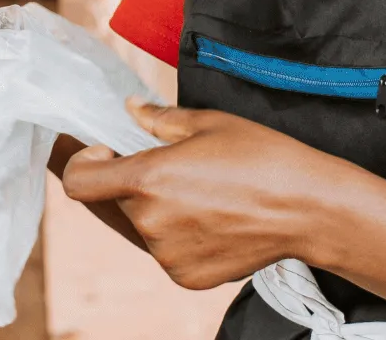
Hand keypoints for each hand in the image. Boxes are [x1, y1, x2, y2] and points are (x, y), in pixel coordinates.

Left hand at [61, 99, 334, 289]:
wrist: (306, 208)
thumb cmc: (260, 155)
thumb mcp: (208, 122)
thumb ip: (159, 118)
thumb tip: (130, 108)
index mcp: (148, 180)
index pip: (79, 182)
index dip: (83, 162)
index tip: (106, 149)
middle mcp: (150, 224)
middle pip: (114, 200)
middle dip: (130, 179)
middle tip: (171, 164)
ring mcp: (168, 256)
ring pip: (141, 226)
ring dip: (154, 208)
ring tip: (201, 190)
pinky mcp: (186, 277)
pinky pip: (166, 250)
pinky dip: (177, 233)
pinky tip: (212, 215)